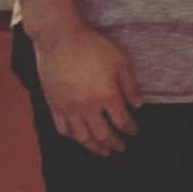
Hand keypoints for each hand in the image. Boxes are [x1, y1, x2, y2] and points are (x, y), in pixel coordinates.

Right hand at [32, 25, 142, 155]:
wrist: (60, 40)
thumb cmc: (92, 47)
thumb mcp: (119, 62)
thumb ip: (129, 86)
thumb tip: (138, 105)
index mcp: (106, 96)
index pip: (122, 121)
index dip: (130, 129)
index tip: (134, 132)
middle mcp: (88, 107)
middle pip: (102, 134)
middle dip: (113, 143)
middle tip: (120, 148)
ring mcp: (69, 108)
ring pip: (82, 137)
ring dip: (93, 146)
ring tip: (102, 151)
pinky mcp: (54, 105)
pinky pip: (63, 129)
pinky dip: (72, 137)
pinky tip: (77, 137)